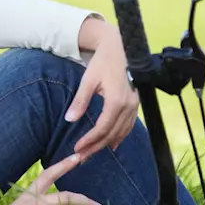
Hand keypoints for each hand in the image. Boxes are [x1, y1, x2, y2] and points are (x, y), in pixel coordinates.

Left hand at [65, 18, 138, 156]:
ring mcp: (134, 105)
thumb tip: (69, 119)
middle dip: (96, 146)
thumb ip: (80, 100)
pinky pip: (129, 125)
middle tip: (82, 157)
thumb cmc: (102, 62)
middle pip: (112, 133)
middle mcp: (129, 105)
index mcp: (117, 100)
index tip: (77, 148)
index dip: (90, 140)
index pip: (102, 128)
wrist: (119, 47)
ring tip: (92, 153)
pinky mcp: (136, 103)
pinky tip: (112, 144)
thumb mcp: (88, 80)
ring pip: (121, 132)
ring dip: (107, 144)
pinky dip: (120, 136)